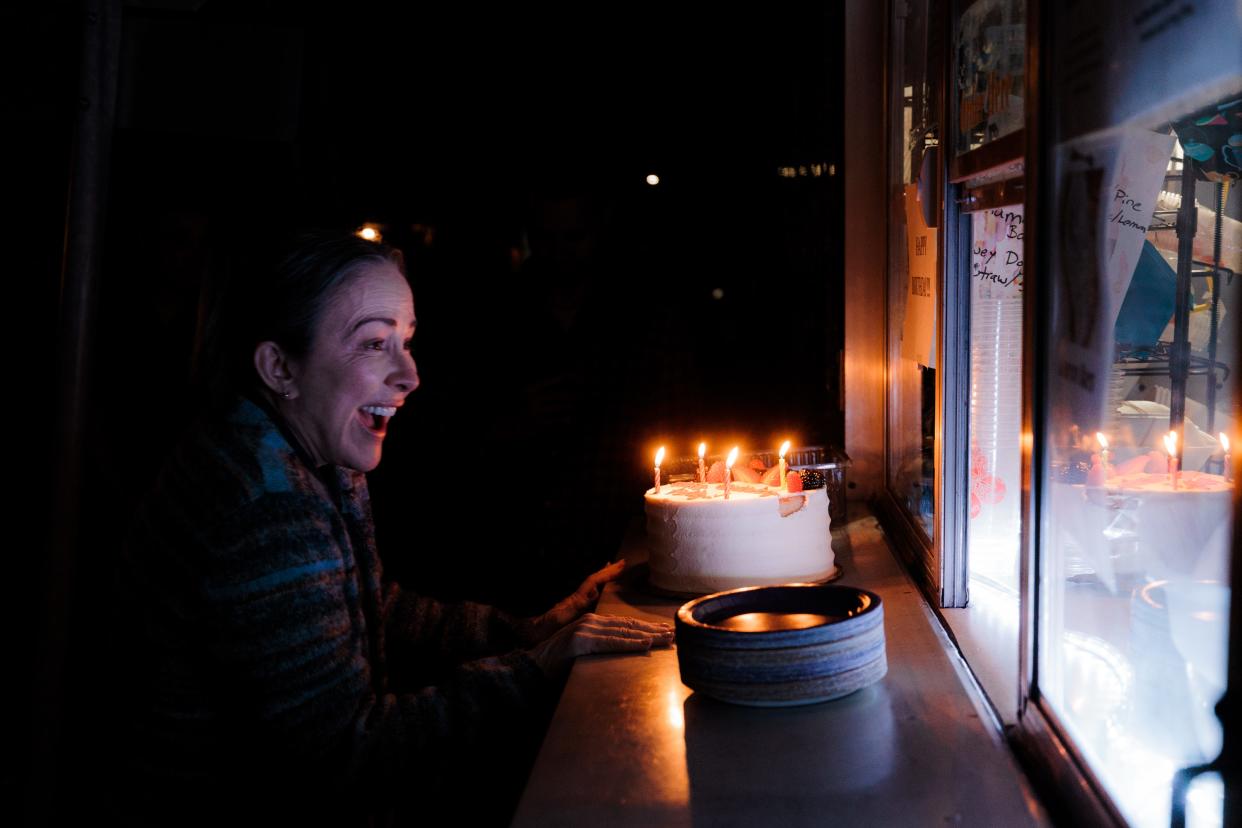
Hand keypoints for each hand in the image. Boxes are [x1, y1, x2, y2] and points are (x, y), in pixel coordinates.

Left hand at [524, 560, 627, 642]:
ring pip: (593, 586)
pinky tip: (601, 590)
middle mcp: (578, 598)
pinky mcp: (575, 612)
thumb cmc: (548, 628)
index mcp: (577, 598)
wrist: (534, 634)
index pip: (595, 581)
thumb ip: (578, 604)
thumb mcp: (563, 616)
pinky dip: (599, 589)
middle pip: (595, 580)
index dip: (608, 573)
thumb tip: (594, 591)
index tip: (620, 565)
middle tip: (622, 562)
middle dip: (608, 571)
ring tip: (614, 569)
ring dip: (604, 577)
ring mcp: (576, 604)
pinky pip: (591, 596)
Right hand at [527, 613, 673, 678]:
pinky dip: (630, 643)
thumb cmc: (556, 665)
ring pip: (624, 632)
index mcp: (592, 623)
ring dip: (649, 635)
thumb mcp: (583, 653)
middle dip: (654, 629)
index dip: (647, 627)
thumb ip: (600, 648)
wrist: (530, 668)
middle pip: (629, 625)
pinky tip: (646, 644)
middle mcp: (590, 621)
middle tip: (675, 633)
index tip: (666, 630)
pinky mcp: (580, 641)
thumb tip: (623, 653)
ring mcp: (585, 629)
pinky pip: (611, 643)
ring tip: (668, 638)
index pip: (625, 624)